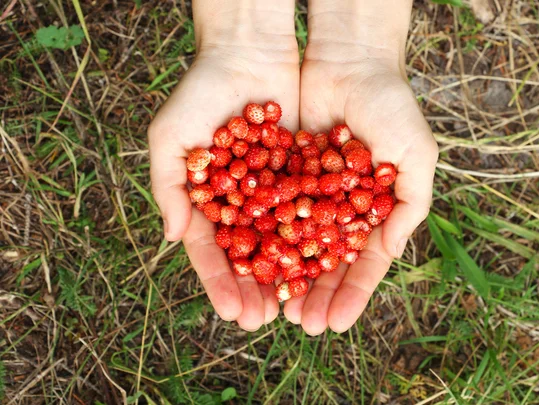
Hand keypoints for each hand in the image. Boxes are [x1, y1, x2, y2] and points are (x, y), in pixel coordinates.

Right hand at [148, 1, 298, 330]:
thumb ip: (167, 186)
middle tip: (266, 323)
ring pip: (285, 242)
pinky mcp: (306, 175)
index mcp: (208, 202)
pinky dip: (319, 239)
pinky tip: (327, 267)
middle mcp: (243, 203)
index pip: (212, 253)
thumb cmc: (201, 91)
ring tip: (299, 310)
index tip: (234, 314)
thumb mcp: (171, 135)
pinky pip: (315, 212)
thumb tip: (171, 238)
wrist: (250, 51)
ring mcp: (275, 192)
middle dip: (257, 290)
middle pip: (250, 257)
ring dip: (290, 277)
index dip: (221, 284)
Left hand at [284, 3, 437, 333]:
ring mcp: (307, 193)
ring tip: (272, 310)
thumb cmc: (391, 106)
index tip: (335, 324)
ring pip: (292, 244)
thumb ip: (411, 206)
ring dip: (283, 277)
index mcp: (371, 212)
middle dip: (313, 295)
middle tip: (301, 327)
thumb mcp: (417, 155)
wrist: (347, 60)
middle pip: (323, 262)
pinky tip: (250, 265)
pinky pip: (266, 211)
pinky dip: (259, 238)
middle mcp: (337, 209)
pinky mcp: (278, 175)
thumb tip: (390, 253)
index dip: (350, 294)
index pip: (360, 263)